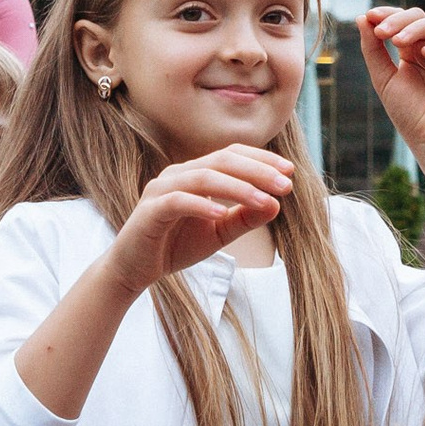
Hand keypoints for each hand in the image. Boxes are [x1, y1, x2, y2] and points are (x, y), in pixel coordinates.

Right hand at [105, 145, 294, 292]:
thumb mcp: (219, 233)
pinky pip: (178, 201)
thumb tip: (277, 204)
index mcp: (195, 174)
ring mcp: (162, 189)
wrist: (135, 270)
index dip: (261, 160)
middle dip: (257, 171)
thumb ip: (245, 218)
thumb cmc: (176, 246)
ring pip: (204, 177)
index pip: (232, 155)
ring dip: (238, 188)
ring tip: (264, 200)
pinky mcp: (150, 210)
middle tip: (285, 185)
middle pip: (222, 161)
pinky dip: (201, 204)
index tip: (289, 173)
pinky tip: (222, 213)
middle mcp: (178, 174)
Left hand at [358, 8, 424, 155]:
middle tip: (382, 32)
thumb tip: (362, 17)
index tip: (370, 17)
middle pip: (418, 17)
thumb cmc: (409, 114)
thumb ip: (373, 49)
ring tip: (398, 42)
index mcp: (411, 50)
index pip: (401, 22)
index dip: (387, 15)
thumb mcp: (384, 79)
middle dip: (398, 20)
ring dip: (416, 28)